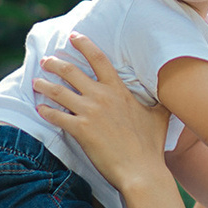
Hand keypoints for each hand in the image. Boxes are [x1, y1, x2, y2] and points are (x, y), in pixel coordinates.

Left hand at [34, 36, 170, 182]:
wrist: (141, 170)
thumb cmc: (151, 145)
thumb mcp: (160, 116)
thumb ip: (161, 100)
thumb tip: (171, 92)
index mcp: (118, 90)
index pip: (99, 59)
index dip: (84, 44)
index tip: (73, 36)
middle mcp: (101, 96)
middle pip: (71, 71)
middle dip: (55, 63)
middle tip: (46, 60)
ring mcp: (89, 112)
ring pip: (58, 91)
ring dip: (44, 84)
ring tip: (36, 82)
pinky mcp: (80, 130)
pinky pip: (56, 116)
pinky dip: (45, 111)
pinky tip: (39, 109)